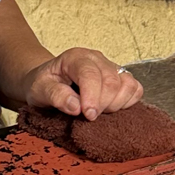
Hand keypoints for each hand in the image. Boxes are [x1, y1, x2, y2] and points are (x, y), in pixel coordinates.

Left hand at [21, 47, 143, 120]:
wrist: (48, 81)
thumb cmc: (43, 84)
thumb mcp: (39, 89)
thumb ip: (55, 96)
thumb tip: (75, 106)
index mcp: (76, 57)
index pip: (90, 74)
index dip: (92, 97)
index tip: (88, 115)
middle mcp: (96, 58)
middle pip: (112, 81)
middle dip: (103, 104)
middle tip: (89, 116)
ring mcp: (111, 67)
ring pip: (127, 84)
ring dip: (116, 104)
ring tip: (99, 111)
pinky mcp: (120, 77)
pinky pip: (135, 89)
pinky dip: (127, 102)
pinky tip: (111, 108)